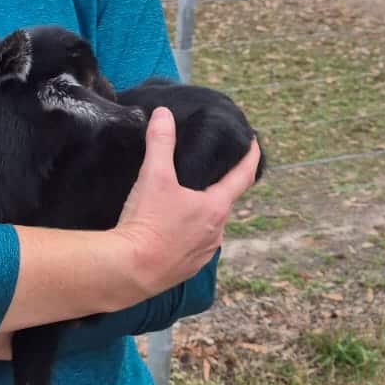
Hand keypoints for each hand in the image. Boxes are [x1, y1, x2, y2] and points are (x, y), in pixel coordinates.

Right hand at [114, 107, 259, 298]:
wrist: (129, 270)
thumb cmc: (147, 222)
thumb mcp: (154, 176)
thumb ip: (160, 143)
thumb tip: (164, 114)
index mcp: (215, 206)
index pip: (243, 176)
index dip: (251, 156)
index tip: (254, 143)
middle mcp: (217, 231)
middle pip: (224, 201)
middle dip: (219, 186)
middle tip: (209, 170)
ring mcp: (203, 252)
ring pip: (209, 225)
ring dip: (202, 212)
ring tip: (186, 200)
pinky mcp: (188, 268)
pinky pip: (195, 245)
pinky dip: (188, 233)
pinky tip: (172, 229)